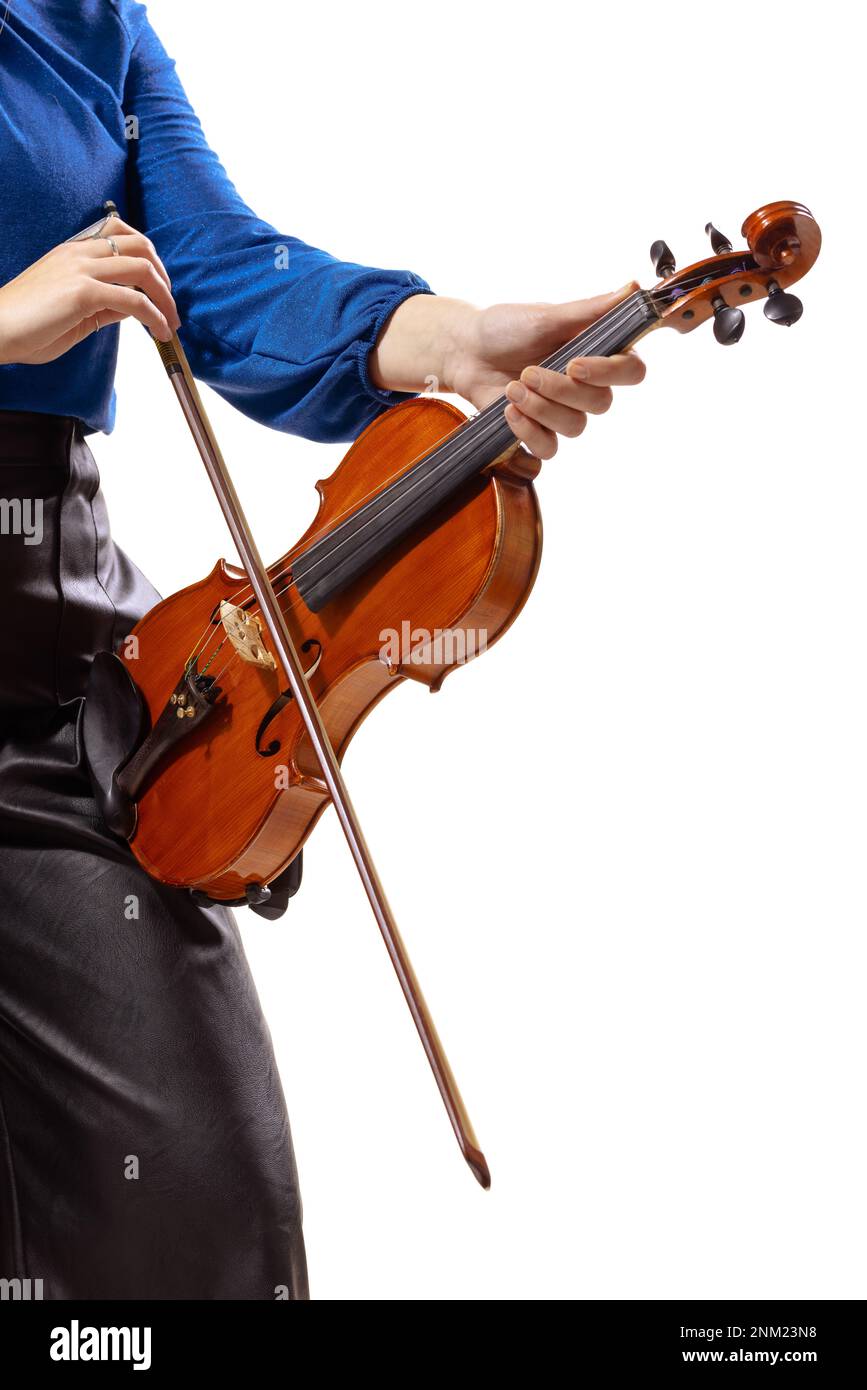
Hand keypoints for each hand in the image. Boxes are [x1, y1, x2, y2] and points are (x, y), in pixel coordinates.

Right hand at [0, 215, 179, 365]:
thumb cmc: (28, 326)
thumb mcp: (75, 311)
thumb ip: (104, 304)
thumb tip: (133, 306)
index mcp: (74, 251)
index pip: (121, 236)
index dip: (149, 259)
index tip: (159, 288)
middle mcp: (79, 252)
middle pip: (140, 245)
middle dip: (164, 274)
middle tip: (171, 304)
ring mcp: (81, 269)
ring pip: (143, 268)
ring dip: (166, 297)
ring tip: (172, 321)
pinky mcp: (83, 292)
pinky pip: (133, 299)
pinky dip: (155, 316)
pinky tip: (160, 331)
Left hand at [371, 288, 645, 460]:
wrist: (466, 352)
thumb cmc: (506, 328)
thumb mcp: (547, 315)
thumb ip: (591, 309)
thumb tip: (633, 288)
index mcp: (598, 354)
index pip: (631, 371)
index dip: (610, 373)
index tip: (575, 365)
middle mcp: (587, 386)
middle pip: (601, 404)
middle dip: (561, 390)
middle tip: (527, 372)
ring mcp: (564, 412)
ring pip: (574, 427)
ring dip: (541, 408)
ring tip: (513, 388)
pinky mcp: (539, 432)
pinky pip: (548, 448)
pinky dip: (528, 432)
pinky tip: (509, 411)